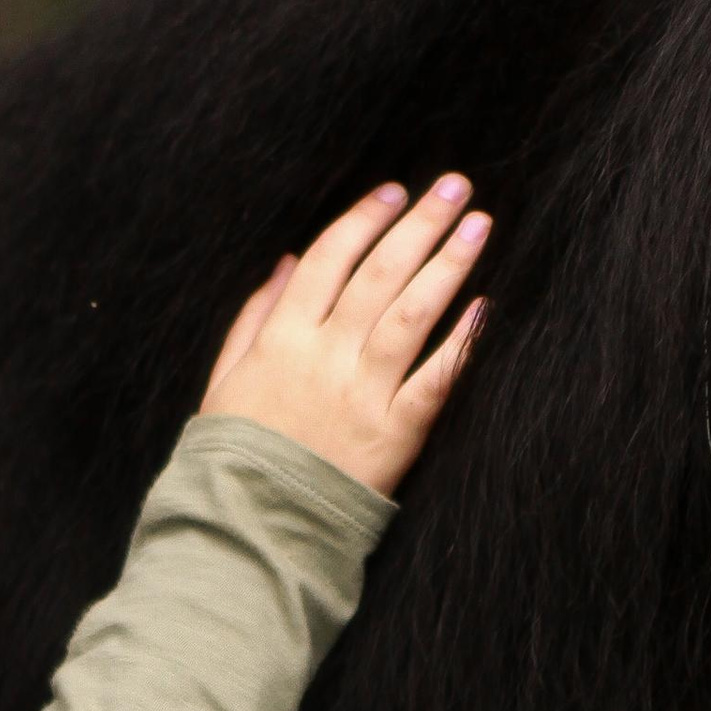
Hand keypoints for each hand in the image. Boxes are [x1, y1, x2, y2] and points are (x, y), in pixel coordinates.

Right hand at [199, 175, 488, 495]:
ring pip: (412, 314)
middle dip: (419, 224)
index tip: (394, 193)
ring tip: (478, 225)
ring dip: (447, 265)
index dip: (363, 221)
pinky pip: (435, 379)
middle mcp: (326, 356)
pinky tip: (484, 307)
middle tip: (454, 185)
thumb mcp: (226, 377)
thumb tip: (285, 261)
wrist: (252, 525)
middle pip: (379, 275)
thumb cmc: (236, 451)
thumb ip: (256, 315)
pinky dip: (461, 342)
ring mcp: (363, 393)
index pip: (328, 260)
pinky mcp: (396, 433)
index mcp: (282, 338)